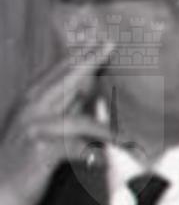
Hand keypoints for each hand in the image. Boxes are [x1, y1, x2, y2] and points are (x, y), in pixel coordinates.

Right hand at [0, 34, 118, 204]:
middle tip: (109, 45)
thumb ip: (62, 108)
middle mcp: (31, 110)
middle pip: (65, 81)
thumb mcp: (41, 127)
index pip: (58, 74)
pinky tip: (102, 162)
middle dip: (90, 63)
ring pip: (80, 121)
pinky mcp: (41, 151)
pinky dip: (92, 155)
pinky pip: (76, 148)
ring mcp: (35, 129)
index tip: (102, 42)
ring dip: (107, 131)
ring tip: (128, 139)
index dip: (80, 57)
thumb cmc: (24, 161)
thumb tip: (88, 88)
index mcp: (30, 103)